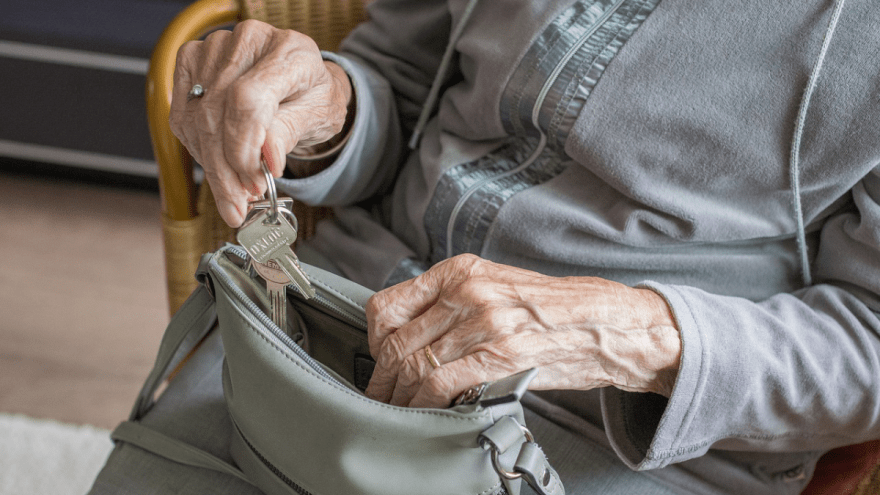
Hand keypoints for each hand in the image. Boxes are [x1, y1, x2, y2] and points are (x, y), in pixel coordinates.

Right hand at [170, 20, 351, 226]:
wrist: (298, 82)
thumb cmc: (310, 96)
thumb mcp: (315, 117)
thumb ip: (289, 133)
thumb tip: (267, 161)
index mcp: (289, 50)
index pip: (249, 99)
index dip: (245, 147)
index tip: (255, 182)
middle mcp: (248, 40)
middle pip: (218, 113)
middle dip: (227, 168)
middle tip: (241, 202)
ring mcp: (214, 48)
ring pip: (197, 119)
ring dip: (212, 166)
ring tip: (234, 193)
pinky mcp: (191, 61)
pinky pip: (184, 117)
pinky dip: (200, 150)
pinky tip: (219, 166)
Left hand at [364, 254, 680, 407]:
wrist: (605, 324)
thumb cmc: (550, 310)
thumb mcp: (494, 288)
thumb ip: (450, 303)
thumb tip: (410, 335)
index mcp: (460, 271)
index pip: (388, 305)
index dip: (373, 341)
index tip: (378, 361)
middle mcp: (466, 292)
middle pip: (395, 341)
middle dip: (380, 379)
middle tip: (379, 397)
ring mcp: (483, 323)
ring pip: (413, 365)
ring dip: (398, 397)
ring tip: (397, 411)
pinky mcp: (499, 355)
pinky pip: (440, 383)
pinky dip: (423, 404)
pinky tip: (423, 413)